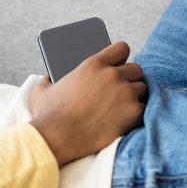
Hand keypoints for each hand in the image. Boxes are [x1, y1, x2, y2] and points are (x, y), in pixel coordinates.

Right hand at [27, 41, 146, 165]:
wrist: (58, 138)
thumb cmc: (49, 115)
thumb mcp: (42, 90)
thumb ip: (48, 79)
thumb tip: (49, 78)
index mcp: (93, 64)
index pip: (121, 48)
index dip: (121, 56)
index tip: (120, 63)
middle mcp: (112, 75)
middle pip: (136, 69)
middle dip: (130, 78)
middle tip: (121, 89)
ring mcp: (125, 94)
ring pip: (142, 88)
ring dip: (135, 96)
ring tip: (125, 105)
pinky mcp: (133, 113)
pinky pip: (144, 108)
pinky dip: (137, 114)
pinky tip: (128, 118)